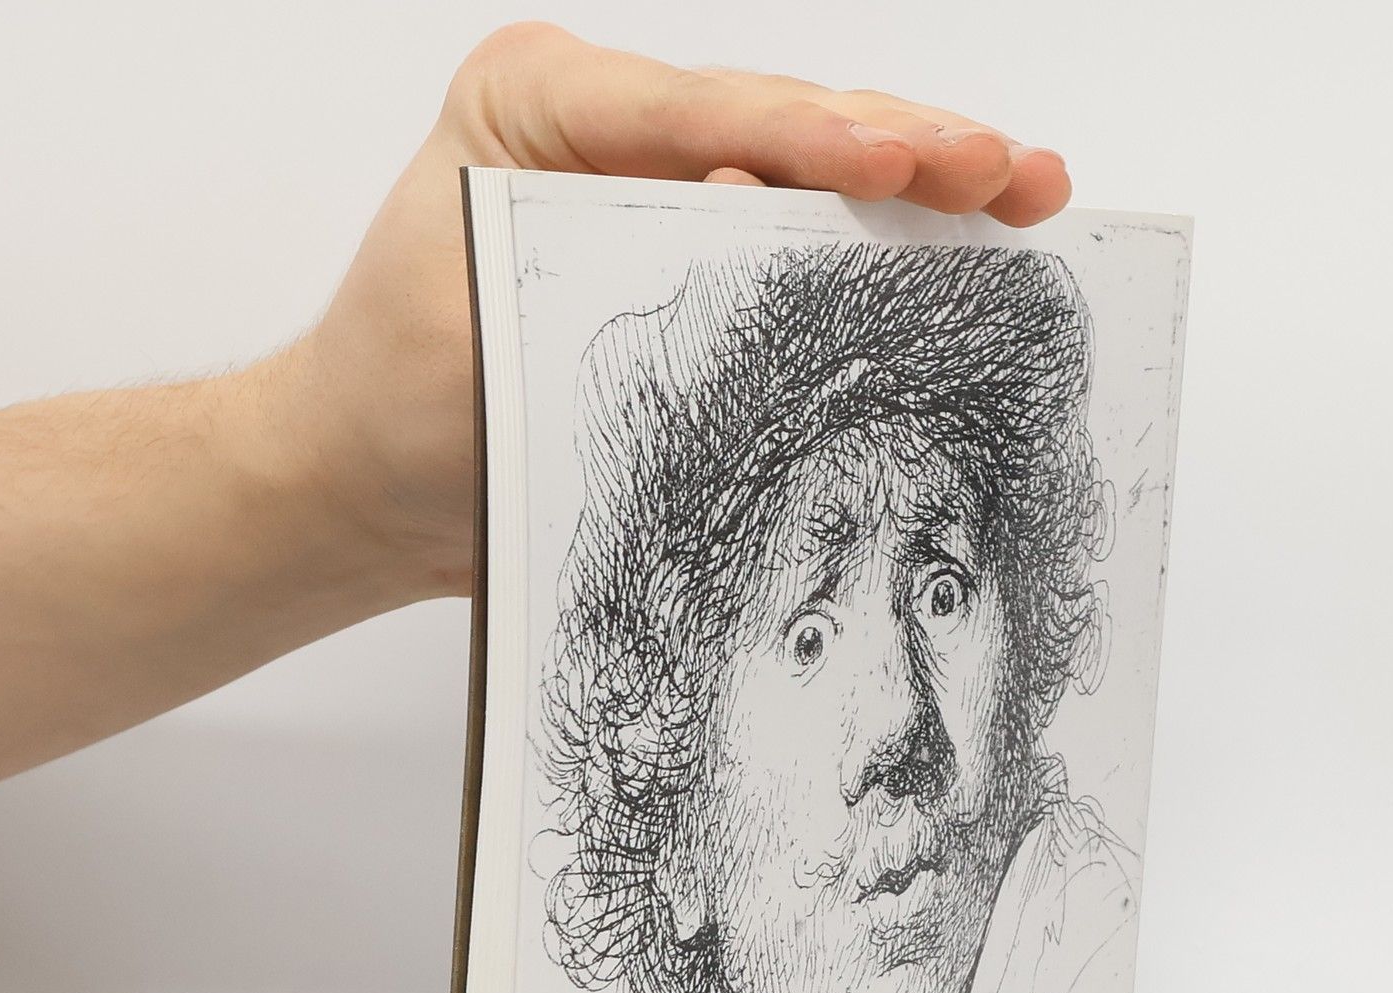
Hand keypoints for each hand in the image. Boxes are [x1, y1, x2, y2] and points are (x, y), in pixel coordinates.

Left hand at [262, 22, 1074, 603]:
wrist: (367, 487)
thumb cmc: (394, 408)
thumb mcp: (479, 329)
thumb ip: (607, 266)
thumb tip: (741, 200)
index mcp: (540, 104)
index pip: (707, 109)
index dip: (817, 135)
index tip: (906, 157)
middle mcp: (609, 127)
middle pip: (783, 121)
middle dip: (908, 147)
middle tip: (1014, 172)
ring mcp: (658, 186)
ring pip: (810, 170)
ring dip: (921, 187)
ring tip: (1025, 190)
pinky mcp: (691, 255)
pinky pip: (798, 240)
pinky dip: (878, 248)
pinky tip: (961, 244)